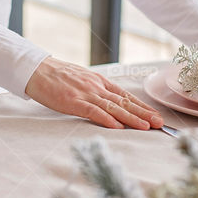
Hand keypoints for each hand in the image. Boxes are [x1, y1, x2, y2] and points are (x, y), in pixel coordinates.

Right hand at [25, 57, 163, 129]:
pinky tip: (118, 126)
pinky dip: (107, 119)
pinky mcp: (73, 101)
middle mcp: (97, 87)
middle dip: (144, 113)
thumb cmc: (58, 77)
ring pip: (113, 107)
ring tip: (146, 126)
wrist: (37, 70)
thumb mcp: (83, 80)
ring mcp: (86, 94)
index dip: (142, 107)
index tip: (155, 115)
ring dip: (131, 118)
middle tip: (159, 123)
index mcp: (100, 82)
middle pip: (124, 102)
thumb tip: (111, 102)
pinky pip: (93, 111)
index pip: (126, 96)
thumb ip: (97, 90)